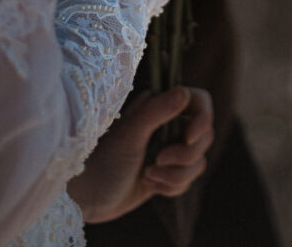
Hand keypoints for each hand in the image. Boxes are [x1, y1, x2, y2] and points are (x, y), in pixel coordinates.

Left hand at [67, 87, 213, 222]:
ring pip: (198, 161)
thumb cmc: (102, 160)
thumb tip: (184, 93)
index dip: (202, 119)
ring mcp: (169, 148)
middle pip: (204, 136)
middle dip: (185, 155)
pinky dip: (171, 186)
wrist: (87, 197)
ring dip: (176, 175)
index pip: (199, 101)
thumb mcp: (130, 134)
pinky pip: (188, 180)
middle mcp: (168, 123)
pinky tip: (149, 185)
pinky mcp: (168, 172)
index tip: (189, 138)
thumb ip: (157, 111)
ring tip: (148, 176)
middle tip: (158, 160)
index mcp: (159, 105)